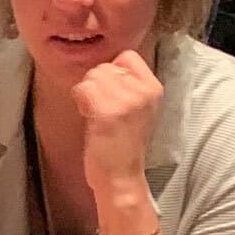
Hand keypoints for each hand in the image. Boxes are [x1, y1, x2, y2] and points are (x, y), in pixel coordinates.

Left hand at [72, 45, 163, 188]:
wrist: (121, 178)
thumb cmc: (122, 146)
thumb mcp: (136, 109)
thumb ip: (128, 86)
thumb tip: (104, 67)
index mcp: (154, 88)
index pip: (127, 56)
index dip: (113, 71)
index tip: (112, 94)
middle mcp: (143, 91)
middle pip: (105, 66)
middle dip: (96, 84)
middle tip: (102, 110)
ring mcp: (126, 101)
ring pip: (92, 76)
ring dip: (87, 94)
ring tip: (96, 115)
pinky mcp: (108, 112)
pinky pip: (83, 89)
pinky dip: (80, 101)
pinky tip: (89, 118)